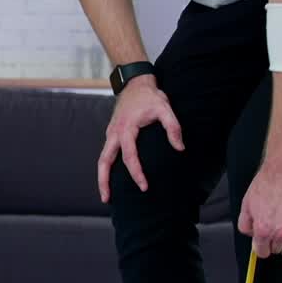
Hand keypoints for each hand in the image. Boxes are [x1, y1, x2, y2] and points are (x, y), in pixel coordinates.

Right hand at [97, 79, 184, 202]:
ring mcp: (111, 133)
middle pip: (104, 161)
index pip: (129, 156)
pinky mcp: (112, 133)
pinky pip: (106, 153)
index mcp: (126, 128)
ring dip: (102, 176)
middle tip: (107, 199)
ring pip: (102, 158)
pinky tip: (111, 177)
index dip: (136, 173)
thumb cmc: (149, 96)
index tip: (143, 186)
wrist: (134, 82)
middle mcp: (114, 132)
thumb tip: (180, 148)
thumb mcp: (165, 108)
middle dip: (103, 181)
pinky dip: (106, 167)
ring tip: (106, 194)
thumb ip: (173, 128)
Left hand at [238, 161, 281, 265]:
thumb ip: (245, 224)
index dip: (260, 246)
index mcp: (262, 229)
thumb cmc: (268, 183)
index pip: (260, 251)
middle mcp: (279, 233)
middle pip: (274, 251)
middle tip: (275, 227)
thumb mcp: (246, 203)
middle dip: (272, 242)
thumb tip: (251, 236)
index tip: (263, 241)